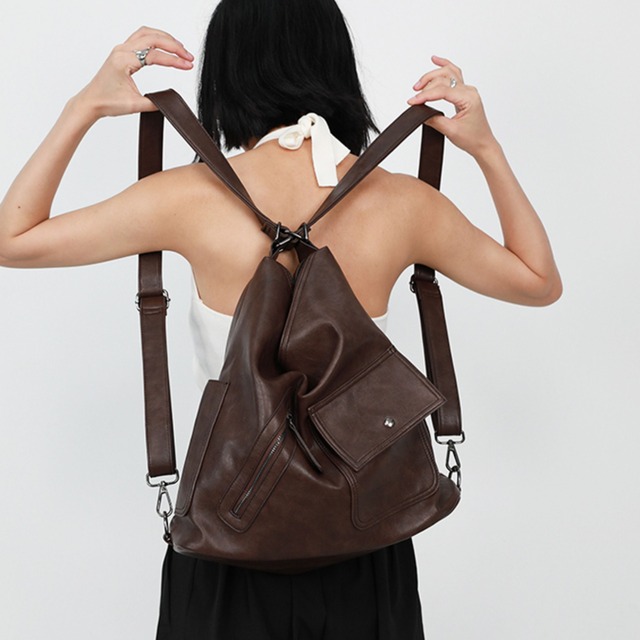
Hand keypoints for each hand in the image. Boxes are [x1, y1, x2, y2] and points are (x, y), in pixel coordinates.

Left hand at [74, 26, 193, 118]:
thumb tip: (170, 100)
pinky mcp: (123, 52)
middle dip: (174, 45)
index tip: (187, 66)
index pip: (155, 55)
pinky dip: (156, 39)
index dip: (174, 60)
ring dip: (165, 38)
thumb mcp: (135, 105)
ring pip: (147, 33)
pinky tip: (166, 46)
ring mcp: (121, 49)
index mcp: (123, 60)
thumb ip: (155, 102)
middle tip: (188, 56)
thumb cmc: (106, 102)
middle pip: (153, 38)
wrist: (91, 102)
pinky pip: (141, 37)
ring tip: (180, 49)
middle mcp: (122, 51)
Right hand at [408, 56, 496, 158]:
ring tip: (418, 84)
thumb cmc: (472, 138)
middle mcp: (469, 90)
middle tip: (414, 96)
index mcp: (468, 98)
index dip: (425, 95)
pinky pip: (454, 74)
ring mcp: (467, 90)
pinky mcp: (464, 92)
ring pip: (448, 73)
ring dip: (432, 76)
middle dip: (426, 85)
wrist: (483, 144)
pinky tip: (435, 60)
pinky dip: (444, 66)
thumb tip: (421, 111)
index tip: (413, 101)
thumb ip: (434, 119)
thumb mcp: (451, 131)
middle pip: (444, 79)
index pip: (442, 91)